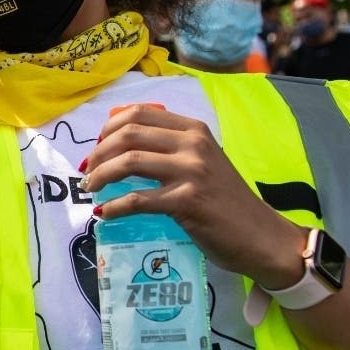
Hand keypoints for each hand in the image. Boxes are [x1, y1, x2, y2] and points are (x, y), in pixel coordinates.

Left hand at [78, 103, 304, 289]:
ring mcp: (191, 171)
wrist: (261, 236)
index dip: (107, 129)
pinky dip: (114, 207)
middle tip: (87, 173)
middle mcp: (192, 143)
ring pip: (128, 161)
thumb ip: (169, 150)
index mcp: (193, 129)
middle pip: (128, 134)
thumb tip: (118, 149)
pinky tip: (104, 214)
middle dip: (98, 153)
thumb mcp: (200, 163)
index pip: (138, 113)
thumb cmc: (226, 202)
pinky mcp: (188, 201)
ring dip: (100, 176)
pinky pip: (137, 200)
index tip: (96, 149)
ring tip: (90, 189)